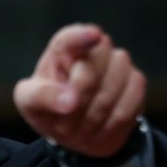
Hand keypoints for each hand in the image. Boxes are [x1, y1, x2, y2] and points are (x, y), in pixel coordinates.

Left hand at [12, 23, 145, 157]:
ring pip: (114, 86)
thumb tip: (70, 101)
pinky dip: (113, 122)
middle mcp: (93, 49)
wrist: (77, 131)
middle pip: (93, 66)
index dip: (82, 36)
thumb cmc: (49, 109)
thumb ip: (42, 96)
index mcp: (62, 50)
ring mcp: (118, 63)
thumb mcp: (30, 103)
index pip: (71, 38)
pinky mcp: (135, 82)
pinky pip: (131, 101)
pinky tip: (100, 129)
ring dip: (94, 116)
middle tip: (63, 125)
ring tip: (79, 130)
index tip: (94, 35)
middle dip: (79, 100)